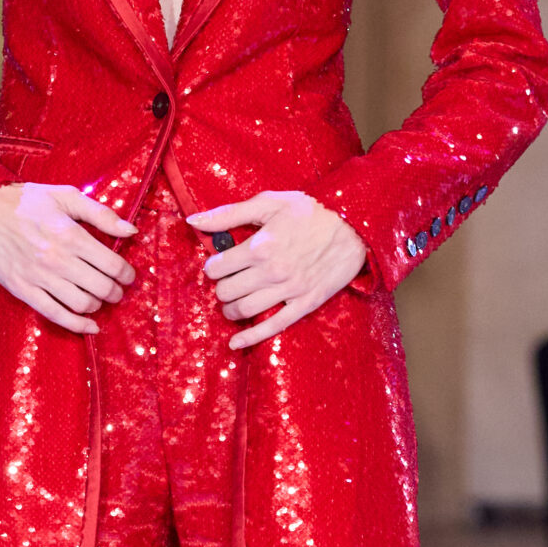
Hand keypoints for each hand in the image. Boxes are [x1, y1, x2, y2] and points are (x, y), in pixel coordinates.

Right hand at [0, 183, 136, 335]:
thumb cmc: (26, 201)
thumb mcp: (66, 196)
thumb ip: (101, 214)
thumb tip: (132, 231)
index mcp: (71, 235)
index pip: (112, 265)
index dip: (127, 274)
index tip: (128, 275)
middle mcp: (57, 260)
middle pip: (101, 288)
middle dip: (116, 291)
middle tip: (117, 288)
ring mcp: (39, 278)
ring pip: (82, 304)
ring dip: (98, 306)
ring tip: (99, 299)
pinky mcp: (23, 290)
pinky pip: (55, 315)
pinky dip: (77, 325)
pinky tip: (90, 326)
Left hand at [186, 191, 365, 350]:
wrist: (353, 225)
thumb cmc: (310, 211)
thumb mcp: (269, 203)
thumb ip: (228, 213)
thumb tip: (193, 220)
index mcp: (259, 247)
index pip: (217, 267)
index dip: (213, 266)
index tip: (218, 263)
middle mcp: (271, 272)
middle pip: (227, 291)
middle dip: (221, 286)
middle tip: (227, 281)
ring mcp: (288, 291)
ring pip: (244, 310)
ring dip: (231, 309)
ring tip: (232, 302)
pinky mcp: (304, 304)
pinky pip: (273, 326)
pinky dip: (250, 337)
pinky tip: (235, 343)